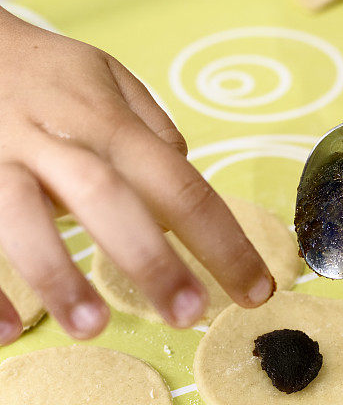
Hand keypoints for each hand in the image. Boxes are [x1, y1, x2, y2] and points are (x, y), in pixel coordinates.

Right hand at [0, 8, 273, 343]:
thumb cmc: (43, 73)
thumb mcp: (106, 80)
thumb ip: (150, 129)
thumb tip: (187, 174)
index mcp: (107, 122)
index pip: (179, 184)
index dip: (223, 241)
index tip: (255, 291)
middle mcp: (57, 140)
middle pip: (109, 197)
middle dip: (152, 260)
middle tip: (188, 315)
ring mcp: (0, 158)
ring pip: (25, 215)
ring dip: (60, 274)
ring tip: (92, 327)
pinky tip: (6, 330)